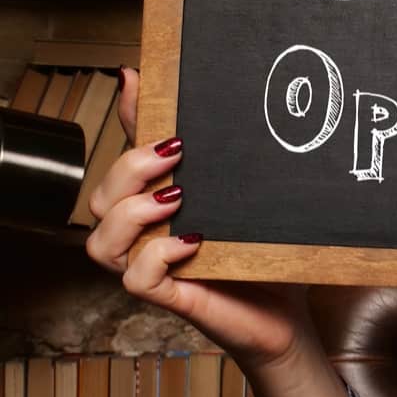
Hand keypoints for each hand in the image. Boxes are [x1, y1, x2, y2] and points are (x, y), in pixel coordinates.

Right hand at [84, 67, 316, 371]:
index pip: (123, 163)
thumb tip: (212, 102)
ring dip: (131, 213)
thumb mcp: (247, 199)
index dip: (123, 121)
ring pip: (102, 243)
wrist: (294, 316)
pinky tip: (191, 241)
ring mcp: (157, 271)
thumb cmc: (266, 256)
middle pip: (101, 201)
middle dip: (127, 169)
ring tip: (176, 196)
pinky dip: (156, 256)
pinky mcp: (175, 300)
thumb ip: (223, 159)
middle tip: (173, 152)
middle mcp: (148, 239)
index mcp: (159, 209)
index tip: (137, 80)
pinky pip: (137, 280)